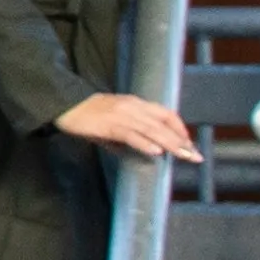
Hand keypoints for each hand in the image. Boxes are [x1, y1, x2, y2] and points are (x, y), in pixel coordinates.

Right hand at [58, 91, 196, 161]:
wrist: (64, 104)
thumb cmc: (86, 114)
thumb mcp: (112, 121)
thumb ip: (126, 134)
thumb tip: (137, 149)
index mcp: (135, 104)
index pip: (165, 114)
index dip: (180, 128)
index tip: (189, 143)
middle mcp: (133, 107)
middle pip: (163, 124)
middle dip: (181, 141)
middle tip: (195, 156)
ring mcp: (122, 116)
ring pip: (152, 130)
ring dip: (170, 144)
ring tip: (184, 155)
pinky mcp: (110, 125)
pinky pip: (131, 135)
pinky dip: (145, 143)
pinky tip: (156, 152)